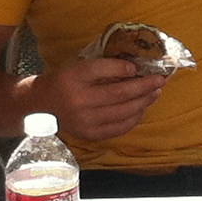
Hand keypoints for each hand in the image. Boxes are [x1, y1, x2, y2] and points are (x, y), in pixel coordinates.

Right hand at [36, 56, 165, 140]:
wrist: (41, 107)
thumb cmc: (63, 82)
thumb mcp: (76, 67)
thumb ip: (101, 67)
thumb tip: (132, 69)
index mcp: (73, 78)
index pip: (101, 70)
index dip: (122, 68)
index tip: (137, 66)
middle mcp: (80, 100)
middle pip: (119, 93)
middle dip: (144, 86)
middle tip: (160, 79)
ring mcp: (86, 121)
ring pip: (123, 111)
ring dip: (144, 102)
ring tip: (156, 92)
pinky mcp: (90, 134)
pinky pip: (119, 127)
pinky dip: (134, 118)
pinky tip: (142, 108)